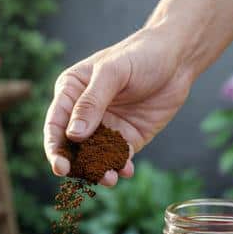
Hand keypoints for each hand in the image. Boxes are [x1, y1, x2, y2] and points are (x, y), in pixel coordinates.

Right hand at [43, 27, 199, 185]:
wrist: (178, 59)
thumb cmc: (140, 55)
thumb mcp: (113, 72)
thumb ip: (92, 102)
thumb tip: (73, 135)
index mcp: (71, 92)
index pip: (55, 124)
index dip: (54, 147)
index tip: (61, 167)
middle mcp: (84, 112)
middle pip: (72, 146)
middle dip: (77, 165)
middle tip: (88, 176)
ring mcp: (106, 127)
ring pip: (95, 156)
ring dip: (99, 170)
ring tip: (110, 179)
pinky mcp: (127, 138)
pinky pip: (119, 157)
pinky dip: (120, 167)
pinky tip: (126, 170)